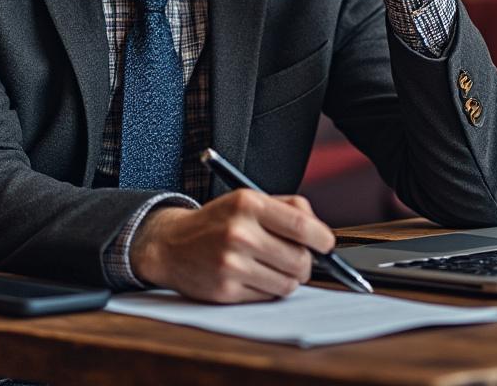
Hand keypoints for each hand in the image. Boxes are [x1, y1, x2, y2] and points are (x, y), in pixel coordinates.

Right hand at [130, 189, 335, 302]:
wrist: (170, 245)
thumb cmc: (219, 221)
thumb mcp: (249, 200)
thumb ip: (289, 209)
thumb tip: (322, 233)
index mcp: (248, 204)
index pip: (301, 227)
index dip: (323, 239)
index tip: (326, 244)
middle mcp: (239, 233)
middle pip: (300, 260)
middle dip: (306, 263)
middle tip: (298, 259)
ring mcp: (231, 264)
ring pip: (288, 284)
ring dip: (289, 279)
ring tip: (275, 267)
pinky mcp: (225, 290)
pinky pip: (268, 296)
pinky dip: (268, 289)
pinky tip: (254, 276)